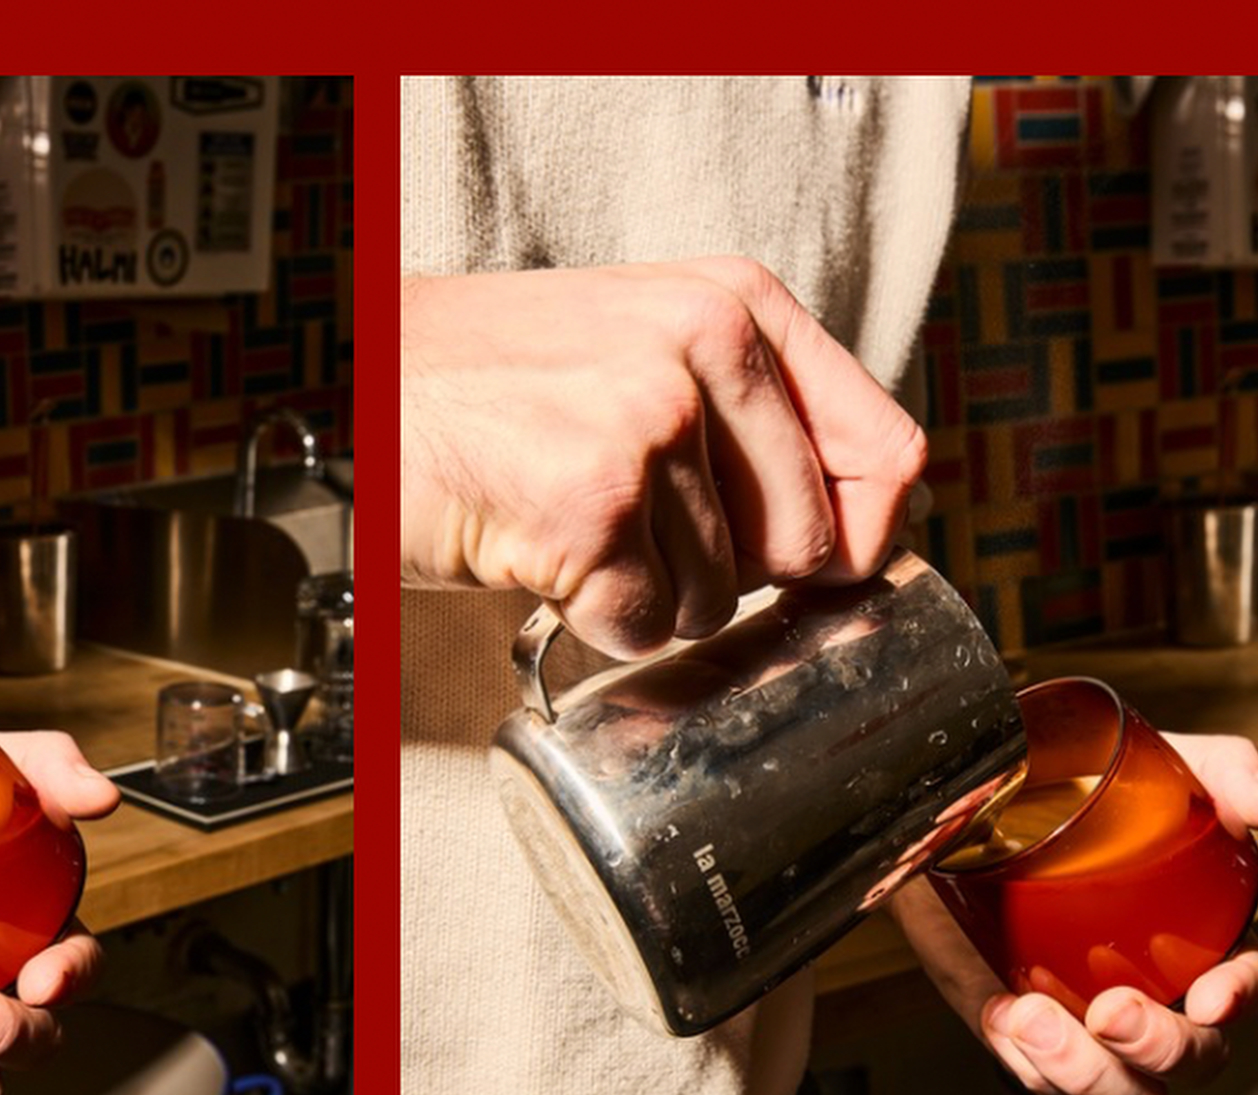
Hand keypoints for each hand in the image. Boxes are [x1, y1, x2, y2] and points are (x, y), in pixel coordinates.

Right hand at [402, 261, 926, 655]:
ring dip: (647, 597)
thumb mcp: (649, 355)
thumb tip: (859, 538)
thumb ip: (756, 421)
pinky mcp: (595, 508)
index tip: (820, 567)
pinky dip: (593, 622)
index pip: (888, 451)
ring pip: (717, 599)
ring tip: (573, 526)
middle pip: (806, 546)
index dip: (863, 537)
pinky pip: (643, 627)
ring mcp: (650, 426)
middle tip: (646, 536)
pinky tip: (545, 555)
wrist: (369, 394)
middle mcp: (705, 347)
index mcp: (737, 304)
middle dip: (734, 576)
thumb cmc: (497, 388)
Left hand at [896, 734, 1257, 1094]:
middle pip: (1193, 1061)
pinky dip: (1024, 1061)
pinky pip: (1042, 1083)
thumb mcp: (1158, 767)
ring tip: (1030, 1017)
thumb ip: (1226, 774)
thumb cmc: (1075, 791)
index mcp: (1204, 938)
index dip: (1241, 999)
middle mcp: (1158, 992)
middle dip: (1158, 1048)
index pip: (1247, 986)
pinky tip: (1001, 1011)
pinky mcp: (1034, 1040)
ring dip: (1082, 1074)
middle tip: (1110, 1010)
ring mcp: (1095, 1026)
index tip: (1211, 997)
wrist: (974, 812)